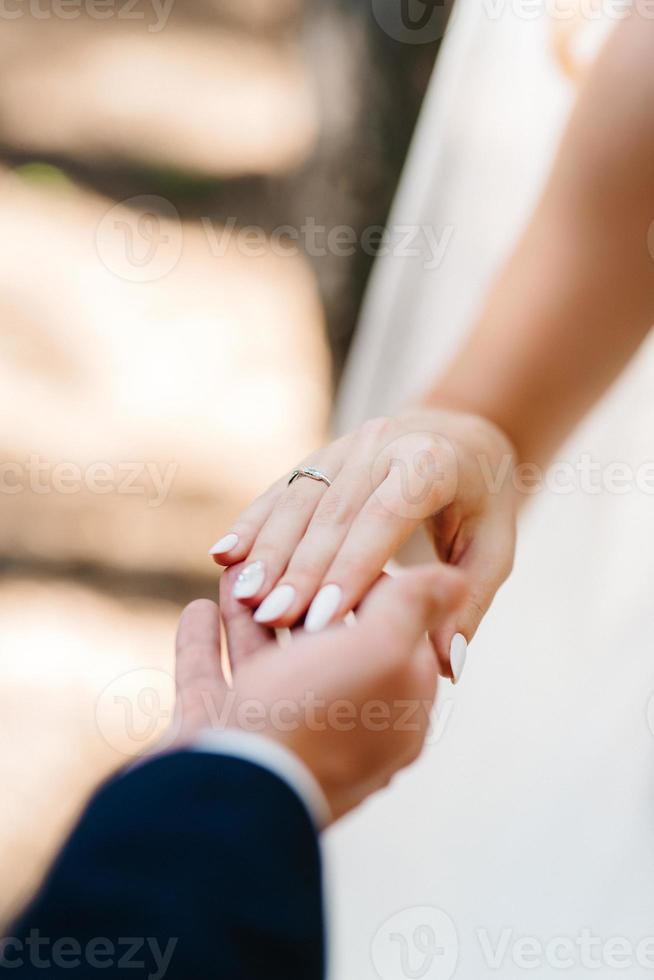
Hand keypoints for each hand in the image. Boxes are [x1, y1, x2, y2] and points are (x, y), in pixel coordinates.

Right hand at [164, 562, 464, 822]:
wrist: (227, 803)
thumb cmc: (313, 721)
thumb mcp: (382, 654)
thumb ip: (415, 609)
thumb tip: (456, 578)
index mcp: (391, 714)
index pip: (392, 629)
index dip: (369, 583)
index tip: (348, 541)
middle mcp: (337, 727)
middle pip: (323, 641)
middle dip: (303, 591)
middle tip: (284, 548)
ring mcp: (275, 734)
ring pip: (266, 655)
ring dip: (254, 609)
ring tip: (239, 566)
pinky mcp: (220, 737)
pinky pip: (212, 678)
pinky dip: (205, 641)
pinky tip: (198, 606)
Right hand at [209, 409, 515, 678]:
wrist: (462, 436)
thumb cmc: (482, 504)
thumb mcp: (494, 550)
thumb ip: (468, 602)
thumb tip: (449, 666)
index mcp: (431, 463)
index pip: (385, 517)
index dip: (352, 568)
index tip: (322, 619)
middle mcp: (384, 442)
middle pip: (334, 511)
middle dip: (301, 567)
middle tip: (273, 619)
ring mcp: (348, 444)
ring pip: (300, 499)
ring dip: (268, 550)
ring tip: (243, 597)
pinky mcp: (322, 453)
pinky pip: (282, 489)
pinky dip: (253, 522)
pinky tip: (225, 555)